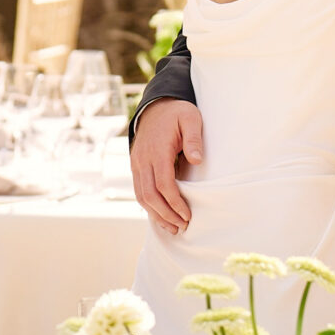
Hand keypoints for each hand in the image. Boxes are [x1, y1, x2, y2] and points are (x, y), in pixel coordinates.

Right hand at [130, 99, 204, 235]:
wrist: (155, 107)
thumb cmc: (176, 114)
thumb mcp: (191, 118)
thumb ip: (194, 138)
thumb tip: (197, 160)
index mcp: (157, 150)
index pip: (163, 183)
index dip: (175, 202)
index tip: (187, 214)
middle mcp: (143, 160)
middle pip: (150, 195)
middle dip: (166, 214)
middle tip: (182, 227)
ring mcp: (137, 164)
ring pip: (141, 196)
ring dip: (156, 215)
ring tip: (172, 228)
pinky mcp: (136, 167)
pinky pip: (139, 191)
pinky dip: (149, 207)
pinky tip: (160, 216)